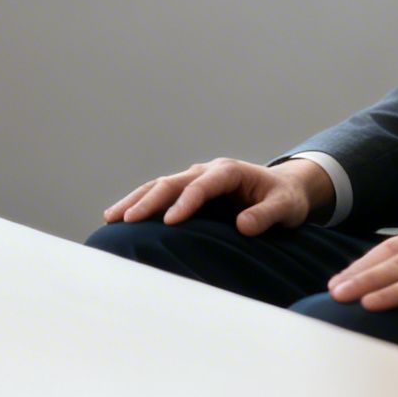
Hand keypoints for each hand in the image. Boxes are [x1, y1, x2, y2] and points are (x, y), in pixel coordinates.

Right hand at [102, 157, 331, 235]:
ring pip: (160, 186)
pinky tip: (121, 217)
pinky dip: (141, 204)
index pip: (202, 186)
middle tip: (126, 220)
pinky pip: (161, 195)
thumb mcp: (285, 207)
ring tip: (111, 217)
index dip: (185, 202)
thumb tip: (243, 226)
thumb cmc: (285, 198)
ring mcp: (196, 179)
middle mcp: (207, 171)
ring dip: (136, 200)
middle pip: (172, 183)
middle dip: (148, 201)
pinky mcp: (190, 192)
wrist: (283, 189)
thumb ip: (267, 215)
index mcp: (229, 171)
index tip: (169, 222)